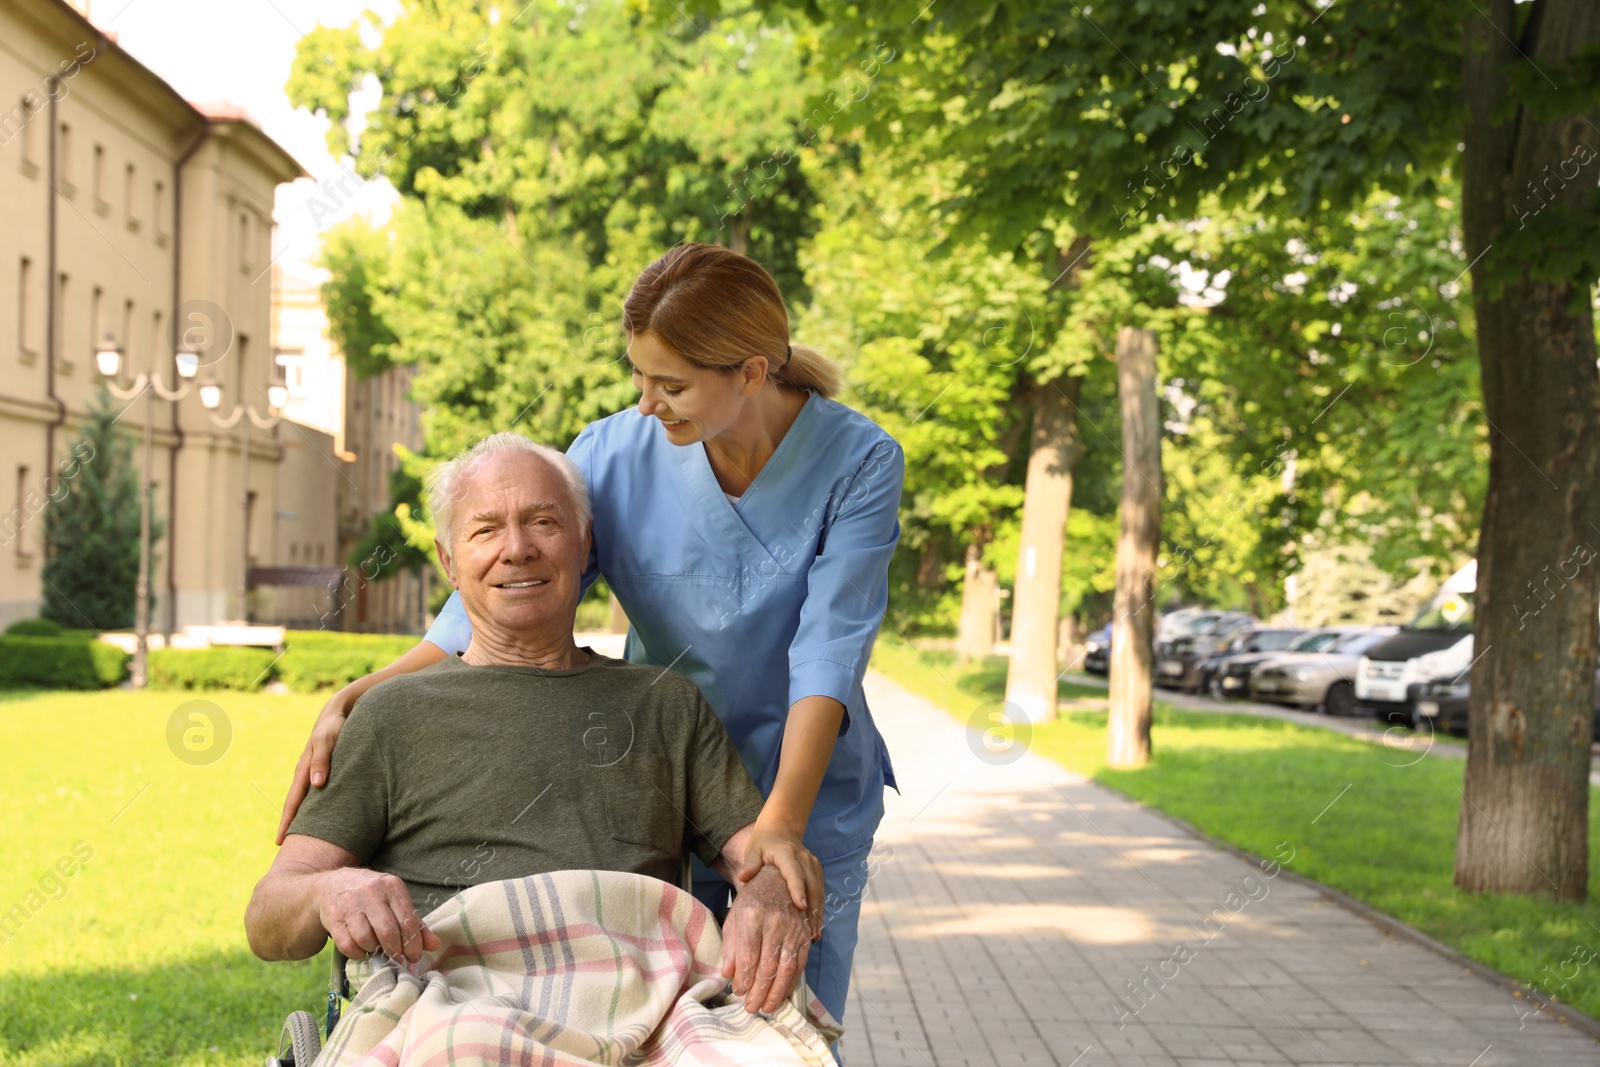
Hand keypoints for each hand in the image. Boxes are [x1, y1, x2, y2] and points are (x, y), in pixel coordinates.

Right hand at [276, 691, 354, 844]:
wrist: (340, 711)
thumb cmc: (334, 726)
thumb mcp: (328, 740)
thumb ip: (322, 760)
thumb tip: (316, 785)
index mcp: (304, 771)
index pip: (293, 802)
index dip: (287, 822)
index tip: (280, 842)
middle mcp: (307, 775)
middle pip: (297, 805)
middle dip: (291, 825)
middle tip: (286, 848)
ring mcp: (315, 773)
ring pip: (307, 801)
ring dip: (303, 818)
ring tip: (302, 838)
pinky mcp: (325, 770)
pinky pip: (318, 794)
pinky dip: (316, 807)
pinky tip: (321, 817)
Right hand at [314, 867, 440, 964]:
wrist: (331, 884)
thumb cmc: (371, 895)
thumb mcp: (394, 901)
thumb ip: (415, 923)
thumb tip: (434, 945)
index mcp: (392, 886)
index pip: (407, 920)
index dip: (413, 944)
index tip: (414, 957)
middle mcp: (371, 892)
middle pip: (388, 931)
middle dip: (395, 950)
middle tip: (396, 956)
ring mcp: (350, 904)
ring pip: (367, 939)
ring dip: (374, 950)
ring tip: (377, 947)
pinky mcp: (333, 917)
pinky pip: (348, 945)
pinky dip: (357, 953)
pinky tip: (361, 949)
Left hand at [720, 865, 810, 1013]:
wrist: (778, 877)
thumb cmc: (752, 899)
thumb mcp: (734, 916)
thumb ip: (731, 946)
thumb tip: (728, 974)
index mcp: (752, 915)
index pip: (748, 956)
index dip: (743, 979)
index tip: (738, 993)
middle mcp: (775, 921)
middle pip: (767, 966)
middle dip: (758, 992)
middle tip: (751, 1008)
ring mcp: (793, 928)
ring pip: (786, 968)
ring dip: (776, 992)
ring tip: (766, 1007)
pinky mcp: (805, 933)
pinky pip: (800, 963)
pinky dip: (791, 982)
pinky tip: (782, 994)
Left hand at [736, 824, 823, 940]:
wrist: (781, 830)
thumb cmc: (764, 844)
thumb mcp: (754, 850)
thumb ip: (750, 863)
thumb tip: (743, 876)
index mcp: (788, 854)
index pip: (794, 873)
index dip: (798, 889)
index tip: (801, 907)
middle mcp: (804, 859)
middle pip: (812, 885)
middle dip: (813, 909)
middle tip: (811, 932)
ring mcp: (813, 865)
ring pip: (819, 890)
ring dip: (818, 912)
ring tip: (815, 934)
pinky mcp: (817, 871)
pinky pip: (820, 891)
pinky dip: (819, 907)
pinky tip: (816, 924)